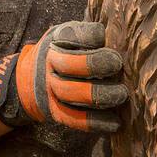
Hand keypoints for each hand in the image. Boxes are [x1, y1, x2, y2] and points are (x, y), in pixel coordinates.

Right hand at [0, 21, 127, 131]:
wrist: (33, 76)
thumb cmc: (67, 50)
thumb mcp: (73, 33)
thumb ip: (92, 33)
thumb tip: (122, 34)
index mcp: (58, 39)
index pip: (72, 35)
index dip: (91, 37)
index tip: (106, 39)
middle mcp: (51, 63)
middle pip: (68, 65)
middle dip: (95, 64)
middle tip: (118, 64)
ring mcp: (51, 88)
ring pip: (71, 94)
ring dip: (98, 95)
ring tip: (122, 94)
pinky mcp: (55, 110)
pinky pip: (73, 119)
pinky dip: (94, 122)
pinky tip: (114, 123)